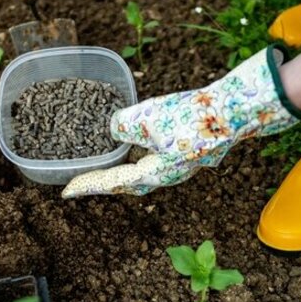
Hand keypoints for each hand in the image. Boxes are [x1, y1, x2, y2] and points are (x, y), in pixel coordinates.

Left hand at [61, 46, 300, 197]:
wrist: (234, 110)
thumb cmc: (190, 117)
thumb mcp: (145, 118)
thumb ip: (121, 126)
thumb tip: (115, 129)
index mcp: (154, 174)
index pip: (113, 183)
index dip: (88, 185)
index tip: (67, 191)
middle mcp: (168, 175)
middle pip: (129, 183)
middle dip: (107, 181)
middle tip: (87, 179)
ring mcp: (182, 165)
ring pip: (146, 170)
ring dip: (126, 168)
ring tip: (109, 161)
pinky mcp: (191, 152)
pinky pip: (159, 157)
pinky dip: (143, 153)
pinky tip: (140, 142)